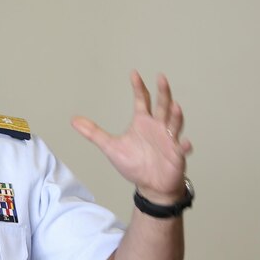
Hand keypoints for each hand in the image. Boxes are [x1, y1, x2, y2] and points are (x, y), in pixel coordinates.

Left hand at [72, 71, 192, 203]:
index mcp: (143, 123)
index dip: (138, 87)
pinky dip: (184, 146)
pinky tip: (185, 143)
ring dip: (175, 115)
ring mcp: (169, 140)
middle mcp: (157, 127)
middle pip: (161, 105)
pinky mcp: (177, 155)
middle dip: (162, 92)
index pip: (141, 100)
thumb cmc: (135, 165)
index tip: (134, 74)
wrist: (151, 185)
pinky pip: (182, 149)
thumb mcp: (111, 147)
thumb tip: (74, 120)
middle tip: (161, 78)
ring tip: (174, 106)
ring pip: (174, 123)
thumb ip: (94, 133)